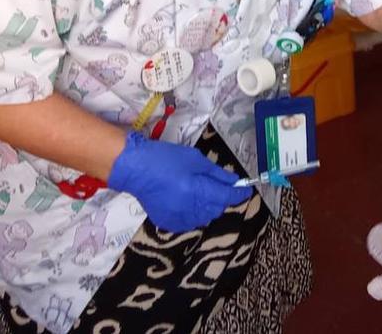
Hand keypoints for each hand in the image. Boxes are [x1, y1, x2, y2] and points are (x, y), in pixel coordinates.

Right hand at [107, 132, 252, 231]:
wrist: (135, 169)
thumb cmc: (166, 159)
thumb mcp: (195, 159)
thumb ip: (216, 173)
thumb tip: (234, 181)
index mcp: (197, 191)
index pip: (226, 197)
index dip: (239, 194)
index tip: (247, 190)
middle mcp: (189, 209)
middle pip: (217, 209)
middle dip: (222, 198)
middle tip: (219, 186)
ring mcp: (177, 219)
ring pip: (205, 218)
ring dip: (209, 207)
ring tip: (202, 193)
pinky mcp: (167, 222)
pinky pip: (189, 223)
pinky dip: (194, 214)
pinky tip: (189, 203)